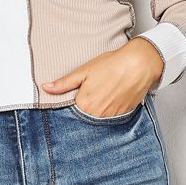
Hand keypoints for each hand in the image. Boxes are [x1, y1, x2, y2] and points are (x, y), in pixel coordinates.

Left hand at [42, 38, 162, 114]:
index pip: (70, 114)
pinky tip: (111, 99)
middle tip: (91, 95)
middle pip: (84, 118)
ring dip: (97, 112)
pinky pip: (111, 119)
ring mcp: (111, 117)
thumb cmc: (112, 65)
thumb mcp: (84, 71)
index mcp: (84, 104)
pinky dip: (109, 112)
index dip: (71, 106)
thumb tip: (46, 88)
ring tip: (102, 96)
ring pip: (98, 120)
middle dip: (83, 110)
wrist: (139, 64)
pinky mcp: (123, 116)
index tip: (73, 100)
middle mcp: (97, 115)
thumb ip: (64, 83)